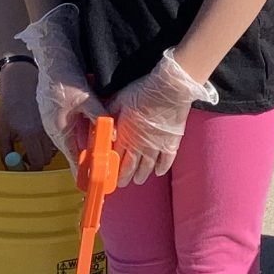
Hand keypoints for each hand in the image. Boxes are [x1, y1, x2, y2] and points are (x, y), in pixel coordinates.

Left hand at [0, 62, 59, 168]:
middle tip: (26, 156)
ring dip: (43, 151)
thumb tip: (10, 166)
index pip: (37, 161)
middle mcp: (45, 131)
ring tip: (32, 144)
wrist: (22, 80)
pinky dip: (49, 142)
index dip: (31, 168)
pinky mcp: (57, 119)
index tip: (24, 167)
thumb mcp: (3, 129)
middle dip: (37, 161)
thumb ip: (6, 150)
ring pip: (53, 149)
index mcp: (31, 134)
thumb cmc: (10, 103)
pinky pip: (56, 138)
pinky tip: (39, 134)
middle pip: (47, 158)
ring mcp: (53, 125)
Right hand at [20, 4, 98, 160]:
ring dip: (91, 143)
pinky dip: (88, 129)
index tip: (94, 183)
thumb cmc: (63, 78)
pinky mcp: (62, 111)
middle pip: (77, 150)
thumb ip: (98, 116)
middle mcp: (58, 129)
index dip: (84, 171)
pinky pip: (77, 126)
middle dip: (91, 158)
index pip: (73, 159)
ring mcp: (59, 120)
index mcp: (59, 130)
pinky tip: (100, 128)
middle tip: (108, 167)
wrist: (52, 58)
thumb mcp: (84, 98)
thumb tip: (113, 133)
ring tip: (107, 152)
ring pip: (78, 137)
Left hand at [111, 50, 214, 187]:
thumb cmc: (143, 91)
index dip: (113, 168)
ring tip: (138, 180)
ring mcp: (157, 145)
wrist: (170, 89)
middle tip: (122, 183)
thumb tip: (102, 119)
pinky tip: (159, 172)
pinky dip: (162, 167)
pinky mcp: (171, 142)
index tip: (109, 175)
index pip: (117, 157)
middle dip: (125, 176)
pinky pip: (167, 160)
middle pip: (131, 166)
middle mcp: (140, 144)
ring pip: (148, 166)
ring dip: (142, 175)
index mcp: (126, 134)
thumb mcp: (120, 99)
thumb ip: (111, 112)